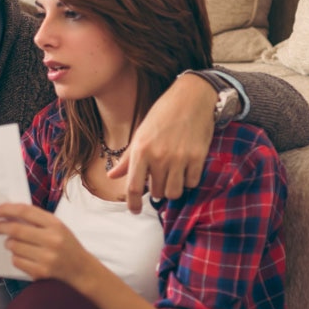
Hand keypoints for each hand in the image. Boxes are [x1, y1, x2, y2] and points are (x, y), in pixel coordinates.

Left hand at [0, 203, 96, 285]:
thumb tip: (8, 214)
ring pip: (14, 246)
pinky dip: (15, 257)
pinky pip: (16, 261)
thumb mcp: (57, 226)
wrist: (81, 269)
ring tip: (13, 243)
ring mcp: (47, 257)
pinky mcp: (41, 272)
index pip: (25, 211)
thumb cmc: (65, 244)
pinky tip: (23, 256)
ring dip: (9, 244)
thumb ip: (36, 219)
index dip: (6, 209)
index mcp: (55, 224)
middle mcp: (52, 239)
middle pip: (16, 229)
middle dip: (1, 227)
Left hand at [108, 72, 213, 212]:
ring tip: (172, 176)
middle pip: (156, 192)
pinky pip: (192, 183)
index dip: (133, 204)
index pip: (133, 187)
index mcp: (141, 150)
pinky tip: (186, 168)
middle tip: (159, 178)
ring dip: (172, 189)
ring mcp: (179, 158)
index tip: (135, 211)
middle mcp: (159, 156)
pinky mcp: (198, 158)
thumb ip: (128, 158)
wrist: (191, 98)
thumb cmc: (163, 114)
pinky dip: (188, 180)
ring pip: (174, 192)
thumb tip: (111, 175)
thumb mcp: (141, 133)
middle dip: (156, 190)